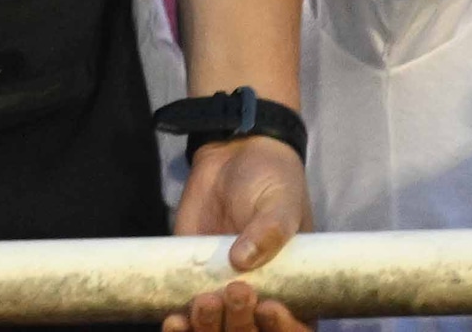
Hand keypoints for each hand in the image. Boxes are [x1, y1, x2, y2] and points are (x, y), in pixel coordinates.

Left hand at [163, 130, 305, 331]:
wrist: (231, 157)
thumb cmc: (271, 181)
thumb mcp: (280, 200)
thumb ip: (270, 228)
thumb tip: (241, 260)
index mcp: (294, 290)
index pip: (296, 328)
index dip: (284, 330)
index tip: (267, 308)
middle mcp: (260, 301)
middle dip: (241, 325)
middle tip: (234, 292)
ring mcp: (224, 298)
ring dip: (208, 329)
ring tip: (203, 302)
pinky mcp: (192, 286)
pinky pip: (186, 321)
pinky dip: (179, 329)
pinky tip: (174, 320)